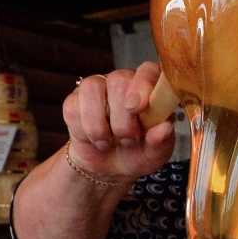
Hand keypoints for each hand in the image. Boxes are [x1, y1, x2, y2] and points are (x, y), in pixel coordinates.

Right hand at [63, 61, 175, 181]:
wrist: (109, 167)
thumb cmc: (138, 153)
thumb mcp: (155, 155)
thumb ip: (161, 142)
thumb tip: (165, 128)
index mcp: (149, 89)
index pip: (148, 71)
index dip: (143, 85)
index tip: (139, 108)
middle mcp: (123, 82)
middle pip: (118, 80)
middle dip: (121, 117)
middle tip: (128, 140)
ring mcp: (97, 88)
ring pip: (91, 89)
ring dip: (98, 124)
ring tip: (107, 144)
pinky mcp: (75, 101)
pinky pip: (73, 108)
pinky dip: (82, 131)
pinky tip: (93, 141)